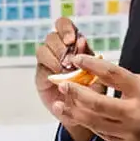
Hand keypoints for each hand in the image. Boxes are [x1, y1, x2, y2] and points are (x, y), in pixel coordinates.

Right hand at [36, 15, 93, 140]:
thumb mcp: (98, 76)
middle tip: (69, 57)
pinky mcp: (42, 71)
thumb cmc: (93, 94)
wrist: (82, 114)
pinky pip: (41, 58)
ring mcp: (50, 60)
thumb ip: (90, 58)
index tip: (74, 41)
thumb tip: (82, 42)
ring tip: (65, 67)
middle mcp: (61, 50)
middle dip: (62, 43)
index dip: (67, 29)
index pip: (65, 26)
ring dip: (56, 54)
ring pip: (46, 45)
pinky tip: (58, 72)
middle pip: (54, 33)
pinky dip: (50, 62)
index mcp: (76, 46)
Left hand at [47, 58, 139, 140]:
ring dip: (74, 111)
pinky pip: (102, 134)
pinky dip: (89, 124)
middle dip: (75, 92)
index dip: (91, 65)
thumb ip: (128, 81)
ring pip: (94, 122)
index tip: (76, 59)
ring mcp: (131, 132)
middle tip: (62, 85)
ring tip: (60, 104)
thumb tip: (100, 75)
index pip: (112, 75)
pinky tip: (78, 117)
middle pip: (96, 102)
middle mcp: (136, 113)